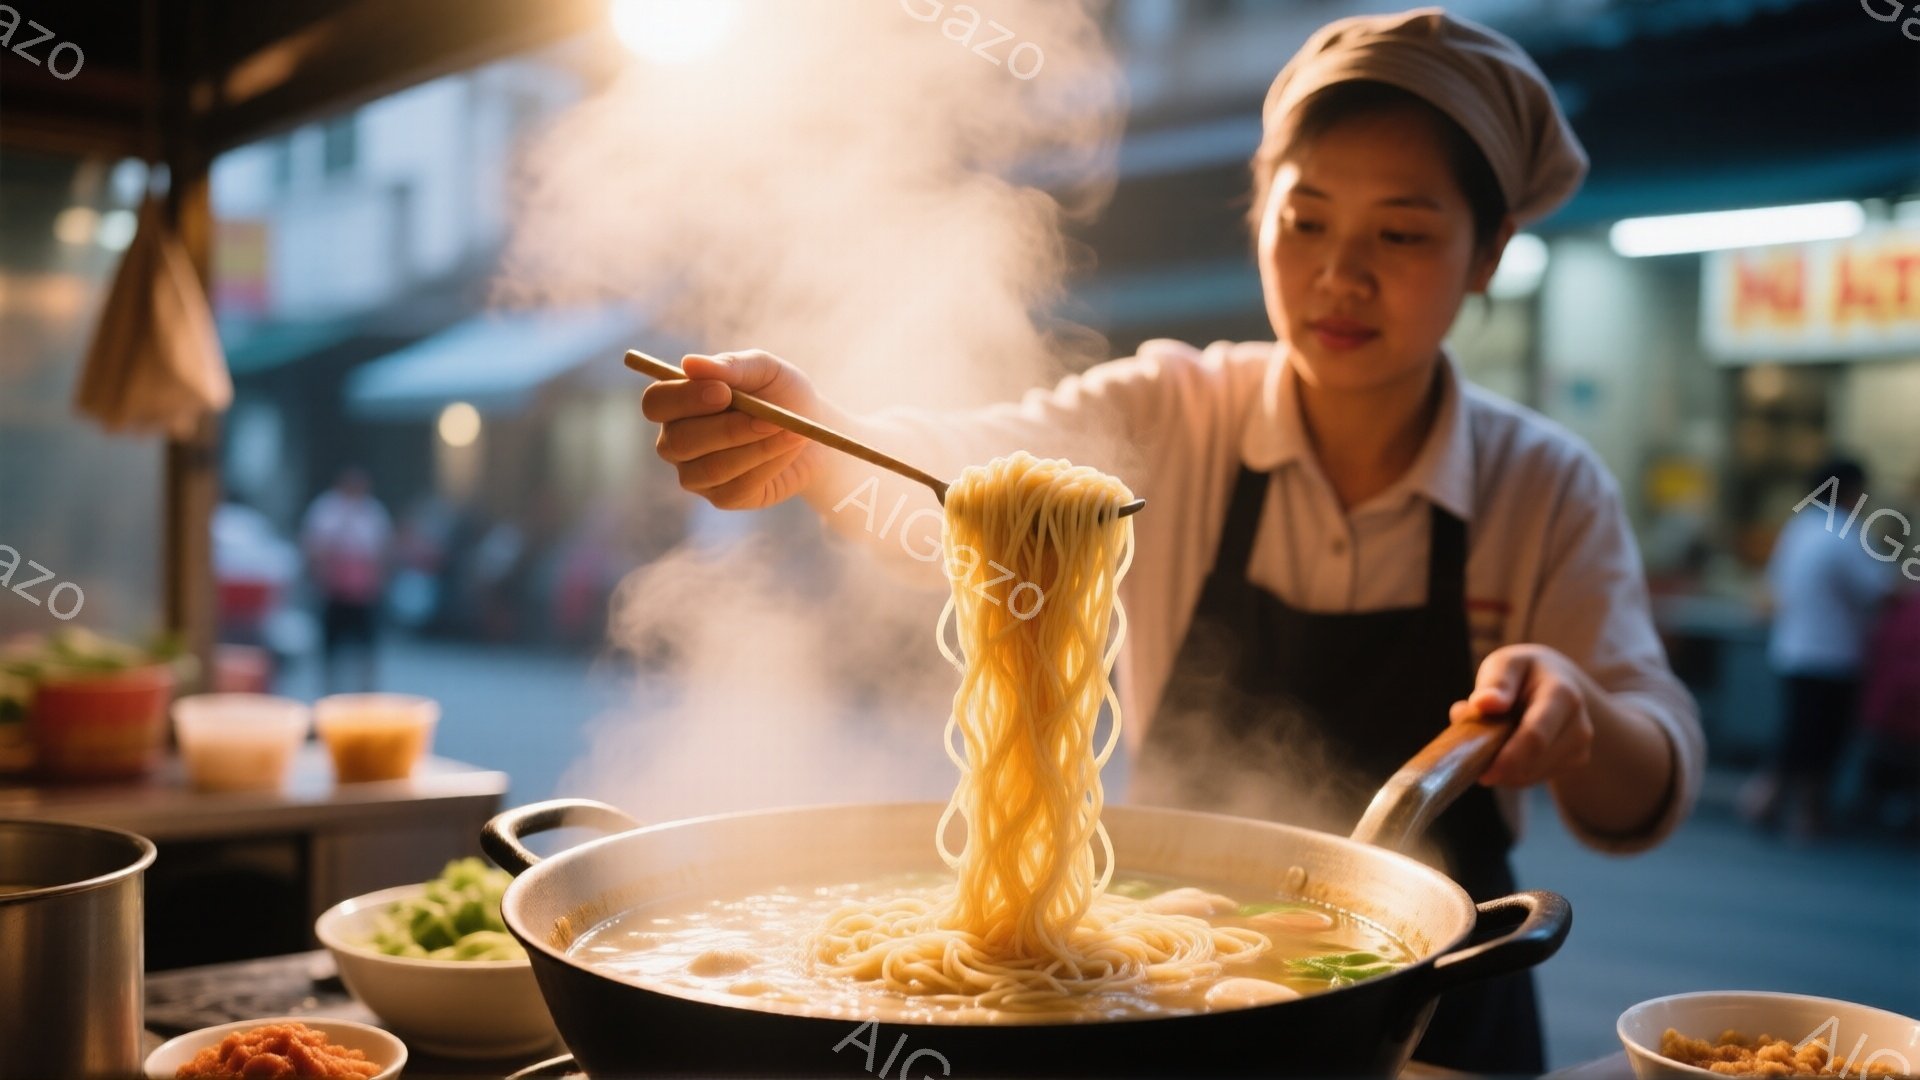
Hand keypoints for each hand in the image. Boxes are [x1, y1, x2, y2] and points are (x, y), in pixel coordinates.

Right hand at [642, 350, 823, 509]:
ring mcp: (696, 474)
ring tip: (790, 431)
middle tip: (770, 419)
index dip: (683, 399)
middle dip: (727, 430)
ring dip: (754, 449)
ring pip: (710, 469)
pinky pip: (736, 488)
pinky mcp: (723, 498)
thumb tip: (689, 363)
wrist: (814, 435)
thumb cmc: (782, 395)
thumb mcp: (765, 370)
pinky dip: (767, 466)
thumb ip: (731, 366)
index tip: (724, 392)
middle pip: (679, 442)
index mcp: (678, 403)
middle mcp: (677, 441)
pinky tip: (788, 449)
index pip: (655, 403)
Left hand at [1450, 644, 1594, 787]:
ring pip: (1531, 774)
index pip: (1535, 736)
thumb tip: (1483, 703)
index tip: (1483, 773)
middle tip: (1472, 758)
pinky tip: (1507, 748)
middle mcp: (1579, 724)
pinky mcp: (1574, 762)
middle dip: (1499, 766)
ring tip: (1490, 740)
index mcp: (1562, 695)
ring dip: (1502, 768)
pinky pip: (1533, 777)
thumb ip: (1495, 682)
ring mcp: (1580, 746)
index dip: (1508, 758)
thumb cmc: (1523, 672)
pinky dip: (1512, 771)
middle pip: (1534, 761)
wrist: (1557, 681)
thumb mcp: (1506, 663)